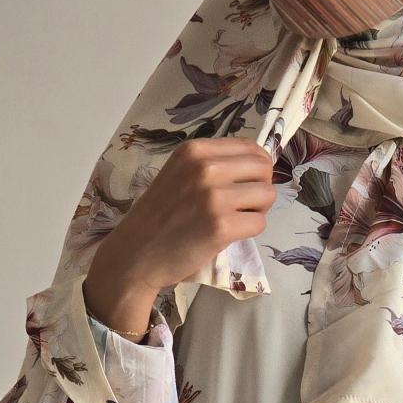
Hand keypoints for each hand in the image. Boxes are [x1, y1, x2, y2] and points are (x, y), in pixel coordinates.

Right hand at [83, 137, 276, 331]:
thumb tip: (260, 164)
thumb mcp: (180, 174)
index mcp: (194, 150)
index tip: (245, 184)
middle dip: (260, 187)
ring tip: (233, 219)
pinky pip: (259, 223)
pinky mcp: (221, 225)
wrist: (134, 255)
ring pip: (267, 195)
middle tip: (241, 205)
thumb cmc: (159, 216)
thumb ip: (214, 165)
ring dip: (257, 210)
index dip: (257, 168)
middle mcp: (205, 167)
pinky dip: (249, 231)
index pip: (251, 148)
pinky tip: (227, 234)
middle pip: (264, 169)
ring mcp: (214, 196)